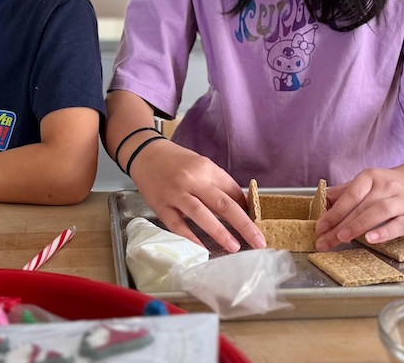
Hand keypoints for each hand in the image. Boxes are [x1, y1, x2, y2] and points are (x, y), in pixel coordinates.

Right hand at [128, 139, 265, 252]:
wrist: (145, 154)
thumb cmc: (177, 161)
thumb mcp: (201, 164)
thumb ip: (218, 182)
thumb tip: (240, 205)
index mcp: (206, 168)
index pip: (232, 190)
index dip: (247, 209)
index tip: (257, 224)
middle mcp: (193, 180)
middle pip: (223, 204)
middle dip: (244, 225)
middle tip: (258, 241)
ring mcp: (176, 194)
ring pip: (201, 214)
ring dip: (220, 233)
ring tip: (235, 247)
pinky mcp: (161, 206)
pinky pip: (178, 225)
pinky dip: (191, 237)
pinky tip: (203, 248)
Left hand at [314, 161, 403, 250]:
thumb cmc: (392, 184)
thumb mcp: (369, 181)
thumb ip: (347, 191)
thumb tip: (323, 200)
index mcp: (371, 177)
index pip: (350, 195)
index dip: (333, 211)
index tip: (319, 226)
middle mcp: (386, 187)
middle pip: (360, 207)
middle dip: (338, 225)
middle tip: (323, 241)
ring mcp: (401, 202)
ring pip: (378, 213)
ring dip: (358, 225)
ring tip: (341, 238)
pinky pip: (398, 225)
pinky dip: (384, 232)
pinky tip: (371, 239)